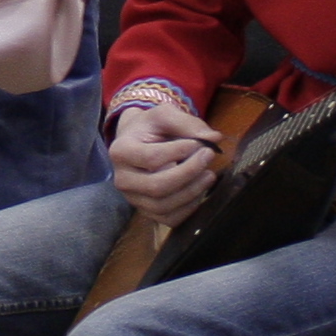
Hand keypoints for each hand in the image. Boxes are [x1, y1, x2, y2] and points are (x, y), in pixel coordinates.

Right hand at [110, 96, 223, 225]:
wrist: (137, 141)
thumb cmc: (150, 128)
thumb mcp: (164, 115)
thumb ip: (187, 123)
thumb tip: (214, 139)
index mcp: (121, 152)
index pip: (152, 158)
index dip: (180, 152)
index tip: (200, 143)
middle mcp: (122, 180)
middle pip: (157, 186)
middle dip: (189, 173)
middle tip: (209, 156)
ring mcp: (133, 199)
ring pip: (163, 206)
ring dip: (192, 191)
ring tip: (209, 174)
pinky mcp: (146, 211)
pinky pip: (169, 219)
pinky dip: (188, 208)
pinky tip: (199, 191)